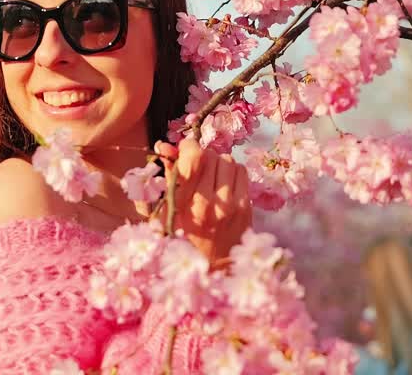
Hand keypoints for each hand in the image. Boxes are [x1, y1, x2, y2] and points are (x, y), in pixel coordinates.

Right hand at [156, 137, 251, 268]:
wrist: (210, 267)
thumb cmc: (181, 237)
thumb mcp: (165, 210)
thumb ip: (166, 175)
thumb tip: (165, 145)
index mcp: (186, 204)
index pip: (195, 157)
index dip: (188, 147)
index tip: (184, 151)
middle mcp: (211, 202)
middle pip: (212, 156)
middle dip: (202, 157)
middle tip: (197, 168)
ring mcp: (232, 205)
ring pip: (228, 161)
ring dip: (218, 164)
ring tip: (211, 178)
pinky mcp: (247, 207)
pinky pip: (241, 172)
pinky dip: (232, 173)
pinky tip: (224, 186)